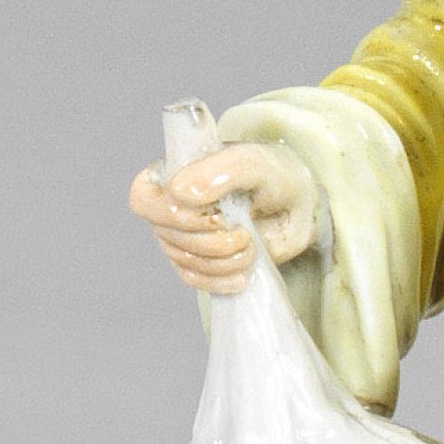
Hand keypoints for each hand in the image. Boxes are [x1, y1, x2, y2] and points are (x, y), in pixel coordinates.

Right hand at [128, 142, 316, 294]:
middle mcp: (170, 204)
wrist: (300, 207)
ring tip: (249, 247)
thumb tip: (180, 191)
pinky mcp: (197, 261)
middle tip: (243, 232)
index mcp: (173, 171)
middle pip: (166, 234)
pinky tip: (242, 273)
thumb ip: (221, 169)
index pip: (143, 198)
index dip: (173, 214)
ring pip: (182, 259)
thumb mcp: (255, 163)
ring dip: (221, 261)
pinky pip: (194, 280)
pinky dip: (220, 280)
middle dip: (209, 241)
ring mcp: (181, 235)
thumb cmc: (273, 176)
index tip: (216, 215)